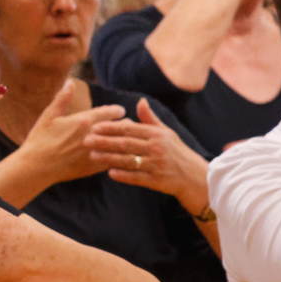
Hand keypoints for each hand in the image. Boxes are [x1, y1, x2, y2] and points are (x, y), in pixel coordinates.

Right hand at [7, 82, 126, 186]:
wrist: (35, 166)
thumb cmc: (39, 140)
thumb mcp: (49, 116)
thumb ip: (63, 99)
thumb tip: (70, 82)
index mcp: (84, 120)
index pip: (110, 112)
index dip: (117, 111)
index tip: (120, 111)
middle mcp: (94, 135)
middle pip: (120, 127)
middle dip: (124, 125)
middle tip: (126, 125)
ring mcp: (96, 151)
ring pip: (120, 144)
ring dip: (122, 141)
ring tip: (124, 141)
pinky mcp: (95, 166)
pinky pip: (114, 160)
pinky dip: (117, 157)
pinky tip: (117, 157)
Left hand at [87, 98, 210, 210]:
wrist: (195, 176)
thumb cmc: (176, 151)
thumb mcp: (166, 132)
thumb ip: (150, 118)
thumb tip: (140, 101)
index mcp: (157, 134)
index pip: (130, 129)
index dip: (111, 127)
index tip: (94, 126)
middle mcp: (157, 148)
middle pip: (126, 143)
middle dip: (104, 141)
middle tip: (86, 140)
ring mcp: (156, 165)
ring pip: (128, 160)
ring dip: (108, 158)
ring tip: (91, 156)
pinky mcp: (156, 180)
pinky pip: (136, 177)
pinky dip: (123, 175)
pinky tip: (109, 173)